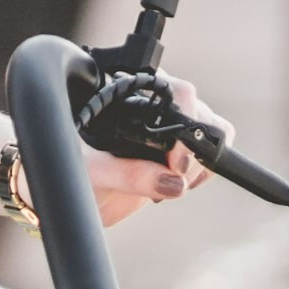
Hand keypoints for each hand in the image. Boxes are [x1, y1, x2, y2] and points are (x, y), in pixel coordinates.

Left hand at [86, 76, 215, 227]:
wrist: (76, 196)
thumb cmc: (74, 176)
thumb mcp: (95, 175)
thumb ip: (130, 175)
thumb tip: (171, 181)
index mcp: (129, 93)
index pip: (177, 92)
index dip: (186, 120)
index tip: (175, 162)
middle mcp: (154, 103)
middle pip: (200, 111)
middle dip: (192, 150)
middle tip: (170, 176)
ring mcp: (170, 124)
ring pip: (213, 130)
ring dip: (199, 162)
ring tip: (166, 182)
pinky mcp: (180, 148)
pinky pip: (211, 153)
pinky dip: (202, 172)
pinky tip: (174, 183)